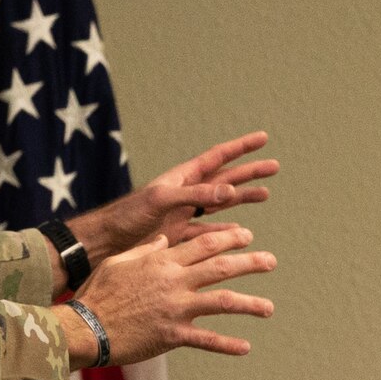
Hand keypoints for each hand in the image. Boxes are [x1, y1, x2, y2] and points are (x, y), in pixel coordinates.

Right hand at [69, 227, 275, 365]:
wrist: (86, 327)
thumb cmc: (97, 293)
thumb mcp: (118, 262)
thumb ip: (145, 251)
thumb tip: (164, 242)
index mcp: (162, 262)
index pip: (203, 243)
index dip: (229, 238)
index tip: (247, 235)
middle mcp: (174, 282)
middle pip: (220, 267)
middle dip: (250, 262)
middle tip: (270, 261)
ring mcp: (176, 309)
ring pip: (223, 302)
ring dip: (250, 303)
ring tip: (269, 307)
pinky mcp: (172, 335)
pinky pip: (206, 340)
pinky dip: (227, 345)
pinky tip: (246, 347)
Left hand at [70, 131, 276, 266]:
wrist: (106, 241)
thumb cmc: (127, 215)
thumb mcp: (162, 200)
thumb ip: (194, 195)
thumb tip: (229, 192)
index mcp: (182, 177)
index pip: (217, 157)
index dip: (240, 147)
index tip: (262, 138)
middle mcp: (185, 192)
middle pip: (225, 179)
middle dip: (249, 172)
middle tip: (274, 166)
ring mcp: (184, 213)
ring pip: (220, 204)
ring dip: (242, 199)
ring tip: (264, 194)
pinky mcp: (179, 234)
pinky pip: (208, 230)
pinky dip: (225, 231)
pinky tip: (239, 232)